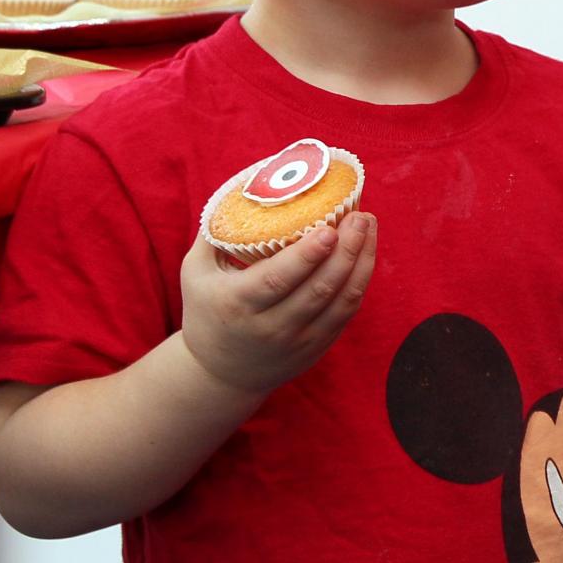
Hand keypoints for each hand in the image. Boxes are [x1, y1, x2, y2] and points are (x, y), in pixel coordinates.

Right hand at [178, 214, 376, 393]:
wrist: (221, 373)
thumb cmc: (207, 310)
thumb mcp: (195, 273)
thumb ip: (214, 234)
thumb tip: (239, 189)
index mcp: (237, 304)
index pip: (277, 280)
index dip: (307, 256)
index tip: (329, 229)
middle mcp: (271, 326)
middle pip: (318, 288)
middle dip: (346, 249)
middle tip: (360, 216)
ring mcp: (299, 340)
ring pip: (341, 300)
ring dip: (361, 260)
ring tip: (368, 225)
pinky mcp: (319, 345)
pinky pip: (348, 311)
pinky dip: (361, 280)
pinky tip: (366, 251)